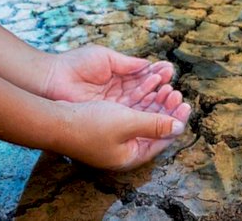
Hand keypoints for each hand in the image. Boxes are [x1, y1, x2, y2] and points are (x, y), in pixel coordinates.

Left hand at [44, 45, 174, 106]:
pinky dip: (146, 111)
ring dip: (157, 103)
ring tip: (171, 94)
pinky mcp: (109, 120)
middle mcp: (118, 96)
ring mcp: (114, 109)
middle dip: (162, 93)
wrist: (53, 80)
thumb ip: (128, 64)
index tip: (170, 72)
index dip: (157, 78)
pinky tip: (158, 105)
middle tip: (174, 89)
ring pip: (141, 108)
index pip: (143, 80)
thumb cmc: (76, 66)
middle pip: (145, 96)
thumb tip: (149, 65)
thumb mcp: (106, 58)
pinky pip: (132, 116)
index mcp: (118, 79)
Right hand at [54, 97, 190, 170]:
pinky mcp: (107, 126)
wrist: (55, 120)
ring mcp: (116, 138)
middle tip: (176, 93)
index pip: (162, 140)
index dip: (176, 121)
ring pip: (143, 118)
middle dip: (166, 109)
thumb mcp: (127, 124)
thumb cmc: (90, 125)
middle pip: (154, 128)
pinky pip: (131, 113)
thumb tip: (179, 127)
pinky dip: (140, 101)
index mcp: (132, 155)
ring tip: (165, 87)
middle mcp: (125, 149)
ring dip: (154, 103)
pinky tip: (147, 88)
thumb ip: (155, 125)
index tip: (186, 104)